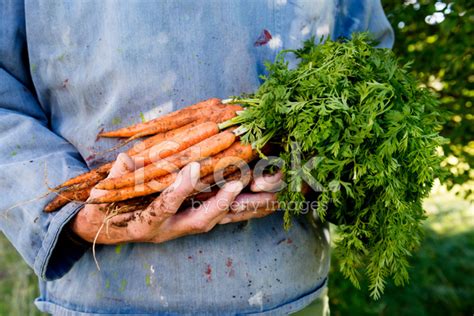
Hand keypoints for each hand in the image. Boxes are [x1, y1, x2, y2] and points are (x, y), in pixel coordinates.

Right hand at [71, 153, 274, 243]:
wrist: (105, 229)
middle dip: (222, 203)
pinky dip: (241, 208)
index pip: (165, 207)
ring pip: (218, 221)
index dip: (179, 189)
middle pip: (202, 221)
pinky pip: (222, 218)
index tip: (194, 167)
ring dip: (242, 207)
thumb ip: (115, 177)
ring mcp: (184, 227)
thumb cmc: (103, 211)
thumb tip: (126, 159)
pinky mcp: (193, 221)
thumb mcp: (102, 196)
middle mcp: (170, 230)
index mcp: (146, 224)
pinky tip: (263, 198)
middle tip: (241, 182)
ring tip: (266, 192)